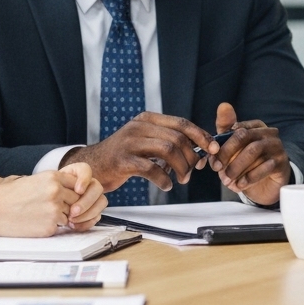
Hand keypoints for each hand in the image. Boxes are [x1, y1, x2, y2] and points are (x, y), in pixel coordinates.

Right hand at [0, 164, 106, 236]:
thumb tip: (75, 187)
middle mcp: (56, 192)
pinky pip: (59, 227)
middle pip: (77, 200)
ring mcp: (54, 210)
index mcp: (53, 177)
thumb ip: (54, 182)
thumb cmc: (10, 195)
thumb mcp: (34, 180)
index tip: (67, 196)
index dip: (73, 191)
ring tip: (40, 214)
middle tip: (52, 207)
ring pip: (69, 214)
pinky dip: (51, 226)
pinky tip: (36, 223)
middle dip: (69, 204)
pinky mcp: (49, 226)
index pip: (78, 183)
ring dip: (60, 216)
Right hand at [61, 112, 213, 191]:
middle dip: (191, 156)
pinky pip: (150, 168)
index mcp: (148, 119)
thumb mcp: (144, 141)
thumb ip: (166, 141)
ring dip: (181, 167)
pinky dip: (163, 179)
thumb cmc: (123, 156)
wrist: (90, 166)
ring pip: (167, 150)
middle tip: (194, 170)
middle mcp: (139, 126)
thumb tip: (197, 151)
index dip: (200, 136)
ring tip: (182, 179)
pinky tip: (167, 185)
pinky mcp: (122, 161)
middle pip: (177, 137)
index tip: (213, 148)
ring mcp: (129, 142)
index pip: (181, 123)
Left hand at [209, 102, 290, 205]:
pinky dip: (248, 178)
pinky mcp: (281, 162)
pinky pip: (264, 167)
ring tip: (228, 181)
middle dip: (228, 155)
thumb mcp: (233, 148)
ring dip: (237, 168)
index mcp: (256, 126)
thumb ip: (225, 131)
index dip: (222, 146)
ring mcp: (276, 147)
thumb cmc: (248, 163)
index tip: (214, 162)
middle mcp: (268, 133)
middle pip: (244, 136)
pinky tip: (240, 185)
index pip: (237, 129)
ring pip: (253, 152)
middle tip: (219, 171)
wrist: (267, 185)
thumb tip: (223, 105)